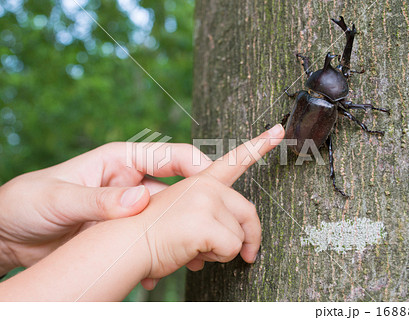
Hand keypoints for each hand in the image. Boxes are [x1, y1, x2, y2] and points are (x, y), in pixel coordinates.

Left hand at [0, 142, 211, 273]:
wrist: (9, 233)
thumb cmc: (27, 202)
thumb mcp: (59, 198)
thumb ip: (98, 200)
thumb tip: (140, 200)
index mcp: (120, 160)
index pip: (172, 156)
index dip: (199, 166)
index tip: (216, 183)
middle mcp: (131, 181)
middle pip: (180, 187)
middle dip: (202, 203)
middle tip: (220, 222)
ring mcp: (130, 207)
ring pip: (171, 217)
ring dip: (185, 233)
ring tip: (196, 255)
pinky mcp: (125, 230)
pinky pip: (154, 239)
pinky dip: (162, 253)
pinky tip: (160, 271)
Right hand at [138, 124, 284, 286]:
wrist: (120, 246)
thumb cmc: (147, 236)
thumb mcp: (180, 219)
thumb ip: (207, 220)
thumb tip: (232, 244)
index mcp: (200, 182)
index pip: (233, 160)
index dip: (258, 145)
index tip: (279, 130)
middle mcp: (204, 186)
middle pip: (247, 211)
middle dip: (252, 237)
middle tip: (249, 255)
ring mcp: (205, 200)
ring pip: (239, 234)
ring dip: (223, 252)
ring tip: (196, 251)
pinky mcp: (204, 220)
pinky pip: (231, 247)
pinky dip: (218, 259)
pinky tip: (193, 255)